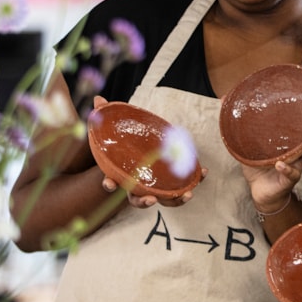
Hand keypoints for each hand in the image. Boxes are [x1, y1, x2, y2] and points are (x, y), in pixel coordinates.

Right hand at [92, 96, 207, 208]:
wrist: (146, 147)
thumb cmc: (129, 142)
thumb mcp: (118, 129)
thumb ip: (105, 115)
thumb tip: (97, 99)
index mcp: (122, 174)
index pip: (112, 183)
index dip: (109, 184)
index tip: (108, 183)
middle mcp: (138, 185)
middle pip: (137, 200)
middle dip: (143, 202)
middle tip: (152, 199)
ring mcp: (156, 187)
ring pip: (164, 200)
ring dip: (176, 200)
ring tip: (188, 194)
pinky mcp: (173, 182)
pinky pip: (184, 185)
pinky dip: (195, 180)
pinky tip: (204, 171)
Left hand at [245, 96, 301, 208]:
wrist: (259, 190)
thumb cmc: (259, 163)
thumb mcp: (248, 139)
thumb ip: (239, 121)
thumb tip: (223, 98)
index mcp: (296, 138)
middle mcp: (301, 151)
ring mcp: (298, 165)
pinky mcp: (288, 179)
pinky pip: (292, 174)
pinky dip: (287, 168)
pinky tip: (280, 163)